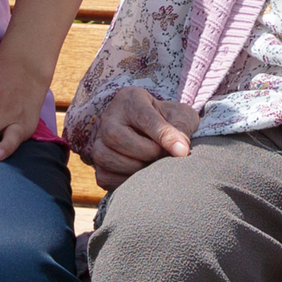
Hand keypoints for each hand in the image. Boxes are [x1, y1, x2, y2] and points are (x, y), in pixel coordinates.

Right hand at [73, 83, 193, 180]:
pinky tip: (142, 175)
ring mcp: (98, 142)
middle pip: (117, 137)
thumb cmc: (167, 120)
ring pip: (108, 158)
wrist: (152, 134)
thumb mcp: (180, 116)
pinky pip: (106, 177)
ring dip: (137, 168)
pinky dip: (126, 181)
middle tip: (164, 156)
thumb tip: (181, 151)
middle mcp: (108, 118)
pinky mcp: (98, 165)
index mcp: (130, 100)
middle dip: (147, 152)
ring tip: (154, 164)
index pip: (145, 118)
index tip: (183, 151)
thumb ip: (182, 128)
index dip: (165, 136)